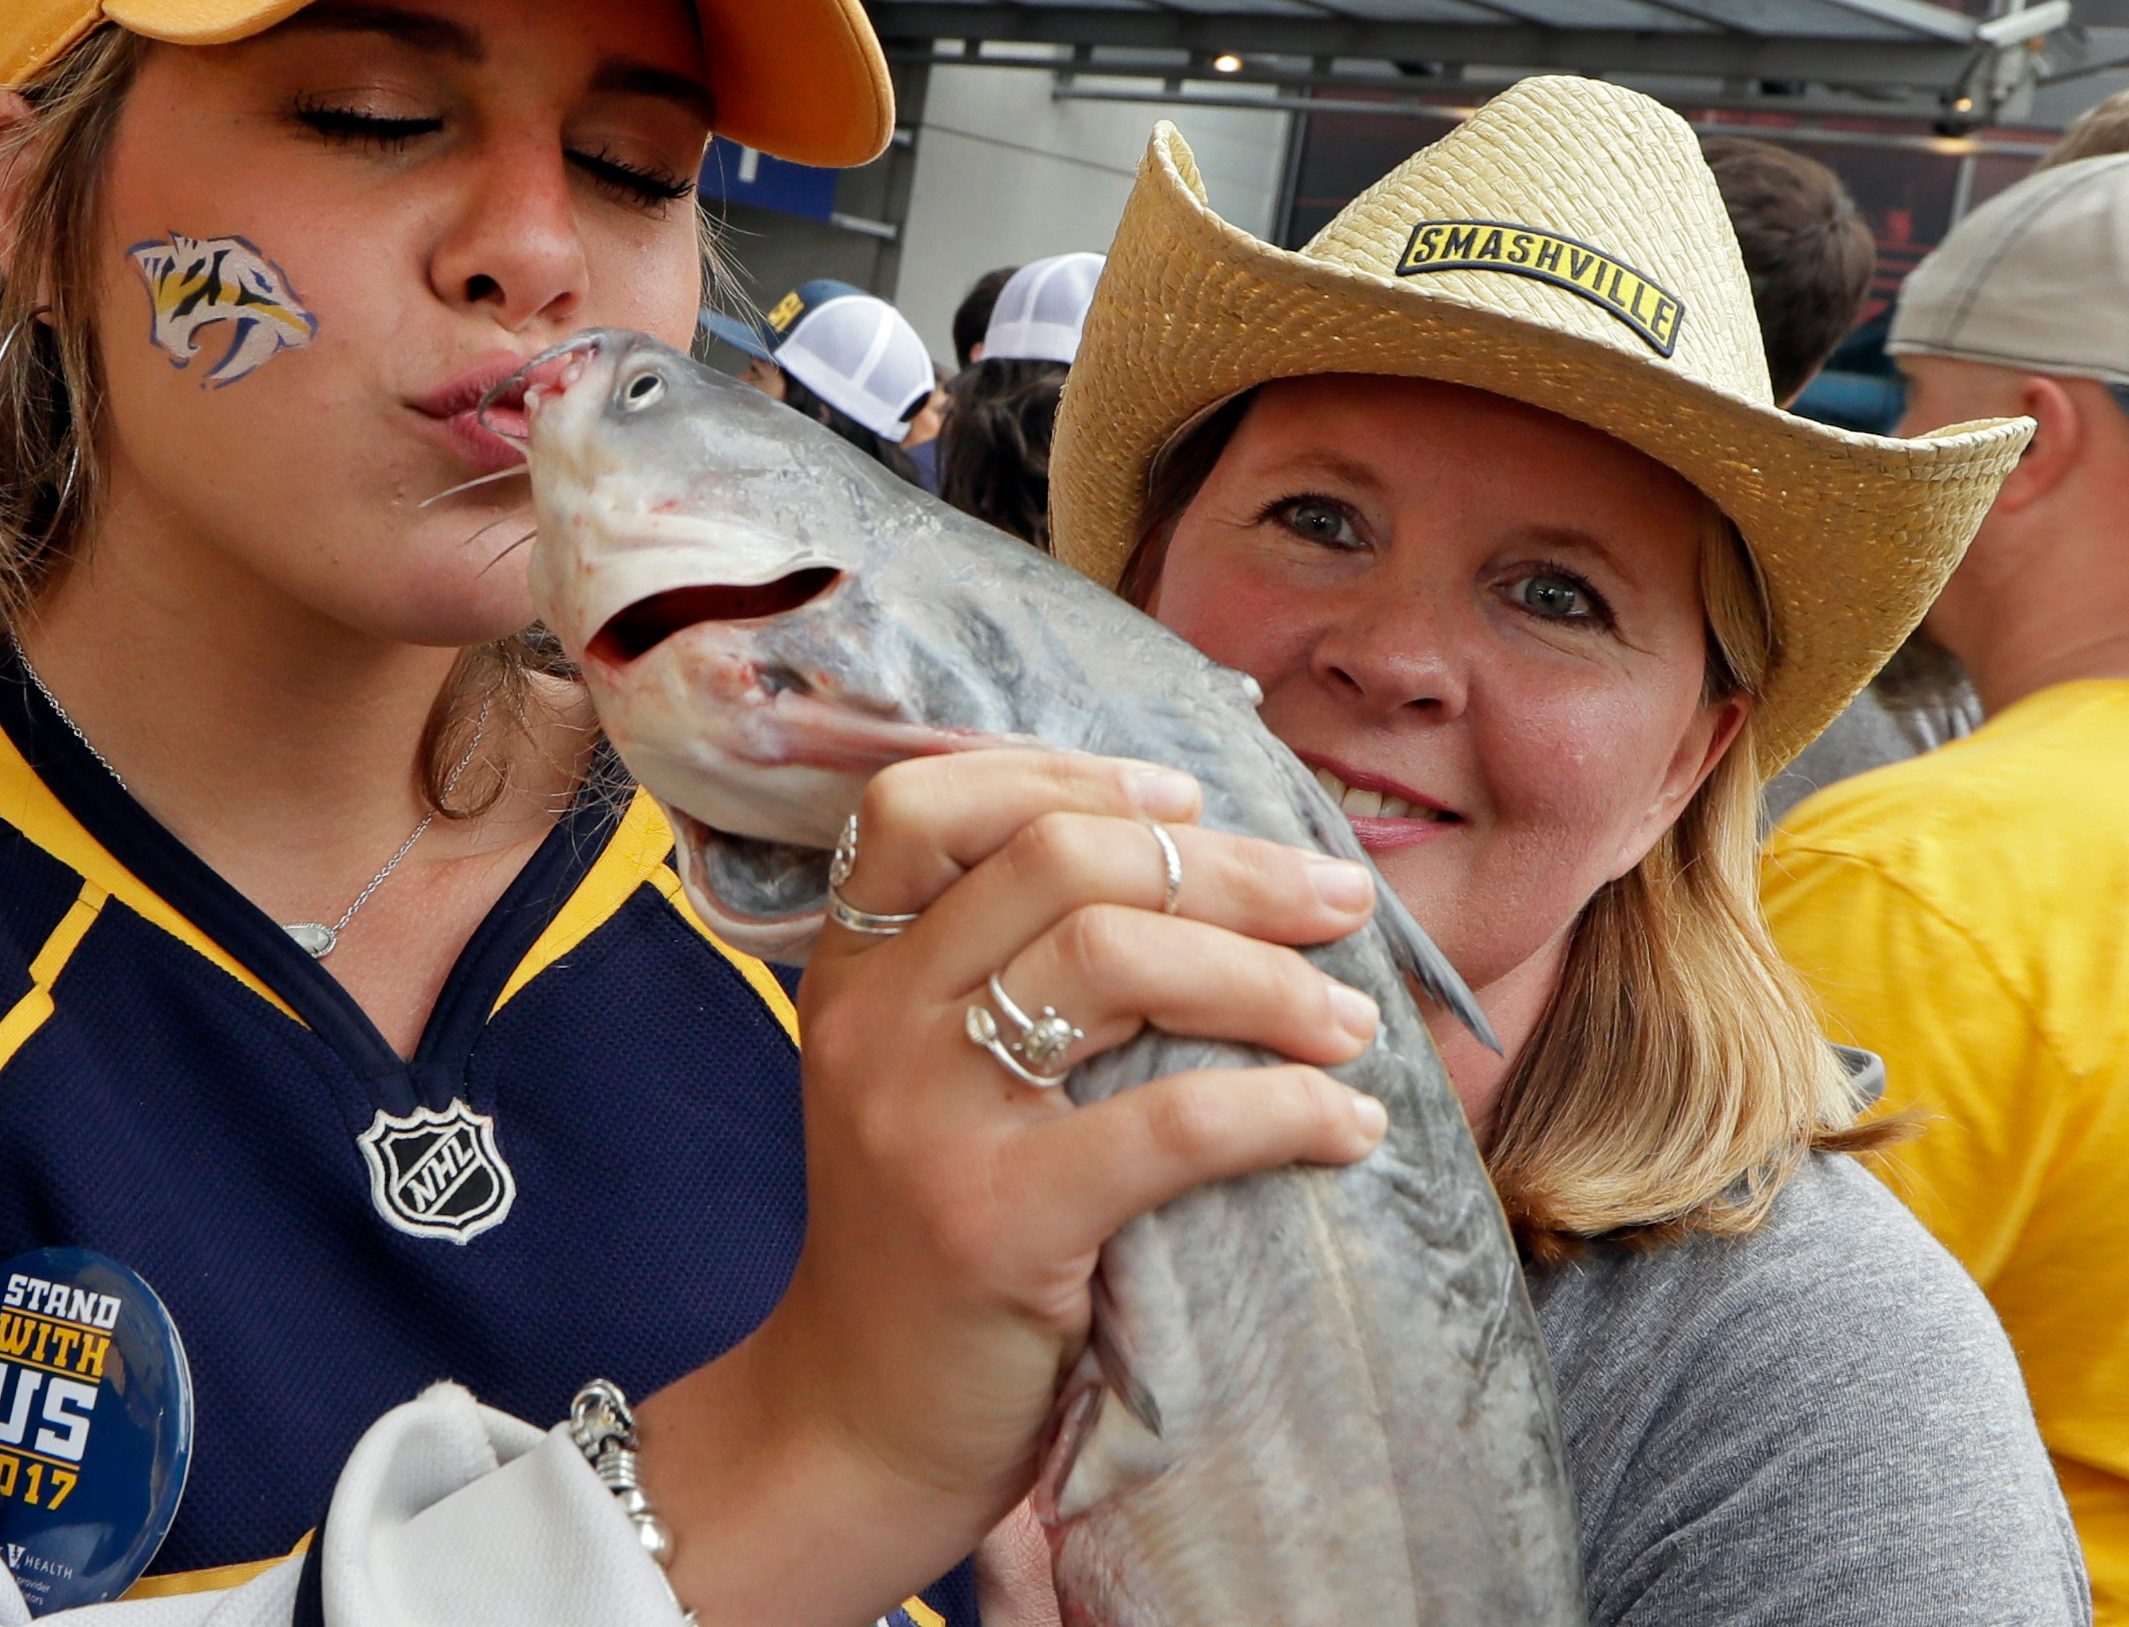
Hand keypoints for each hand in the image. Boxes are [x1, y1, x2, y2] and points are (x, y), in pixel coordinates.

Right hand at [639, 749, 1382, 1626]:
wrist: (858, 1426)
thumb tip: (1189, 867)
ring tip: (1347, 1020)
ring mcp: (921, 1115)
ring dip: (1269, 978)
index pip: (927, 802)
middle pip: (1059, 859)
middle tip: (1333, 900)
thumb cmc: (926, 1245)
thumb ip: (992, 976)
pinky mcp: (990, 1220)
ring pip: (1115, 958)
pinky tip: (1346, 1125)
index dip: (1068, 771)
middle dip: (1224, 865)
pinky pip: (1169, 1122)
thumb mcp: (916, 1081)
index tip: (1186, 800)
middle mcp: (871, 1021)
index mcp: (851, 972)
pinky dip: (1285, 1109)